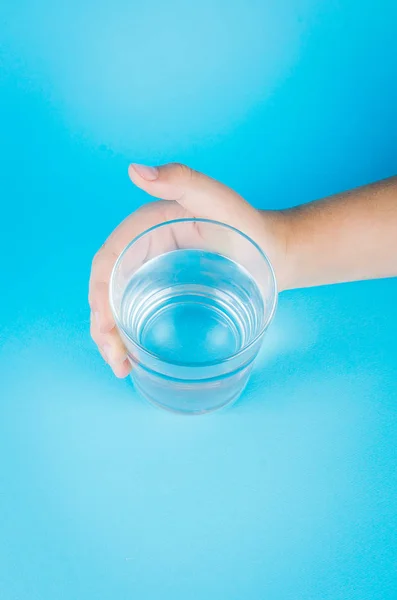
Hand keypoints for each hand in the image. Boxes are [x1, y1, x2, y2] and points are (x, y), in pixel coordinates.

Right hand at [89, 163, 287, 376]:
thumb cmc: (248, 225)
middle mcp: (145, 249)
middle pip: (108, 287)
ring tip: (121, 366)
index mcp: (146, 227)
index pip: (109, 260)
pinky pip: (138, 308)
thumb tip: (135, 171)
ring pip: (119, 303)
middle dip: (102, 323)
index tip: (106, 327)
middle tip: (115, 359)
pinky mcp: (166, 288)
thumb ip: (182, 179)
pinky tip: (134, 355)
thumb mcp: (217, 199)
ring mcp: (155, 271)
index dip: (100, 293)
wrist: (274, 252)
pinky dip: (130, 333)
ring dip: (112, 335)